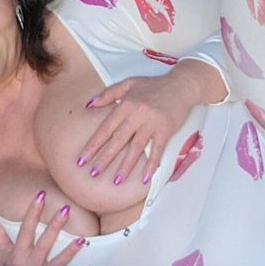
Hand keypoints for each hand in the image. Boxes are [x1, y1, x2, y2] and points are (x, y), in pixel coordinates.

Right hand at [0, 191, 89, 265]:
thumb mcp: (0, 248)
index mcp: (18, 253)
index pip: (26, 229)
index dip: (33, 212)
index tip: (41, 195)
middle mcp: (30, 264)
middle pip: (44, 244)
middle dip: (54, 227)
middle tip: (65, 209)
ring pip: (57, 263)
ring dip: (69, 252)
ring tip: (82, 239)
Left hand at [79, 72, 197, 184]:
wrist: (182, 84)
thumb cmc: (155, 85)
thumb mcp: (129, 83)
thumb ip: (109, 93)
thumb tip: (89, 104)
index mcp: (126, 104)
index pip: (105, 128)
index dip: (93, 144)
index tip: (82, 159)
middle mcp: (137, 114)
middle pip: (117, 140)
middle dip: (104, 158)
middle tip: (93, 174)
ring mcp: (152, 123)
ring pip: (135, 148)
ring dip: (125, 166)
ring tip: (116, 181)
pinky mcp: (166, 129)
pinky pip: (157, 150)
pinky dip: (151, 164)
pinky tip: (145, 177)